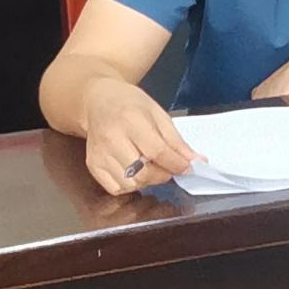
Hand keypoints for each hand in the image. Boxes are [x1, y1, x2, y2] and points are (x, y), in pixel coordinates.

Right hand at [84, 77, 198, 195]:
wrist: (98, 101)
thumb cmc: (130, 104)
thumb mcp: (158, 114)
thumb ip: (176, 141)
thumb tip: (196, 162)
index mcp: (131, 120)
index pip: (157, 151)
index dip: (176, 164)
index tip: (188, 168)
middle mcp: (112, 139)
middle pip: (142, 173)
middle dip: (162, 174)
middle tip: (168, 167)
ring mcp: (99, 154)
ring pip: (130, 184)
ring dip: (147, 181)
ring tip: (149, 166)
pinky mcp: (92, 165)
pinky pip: (116, 188)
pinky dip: (130, 185)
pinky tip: (134, 171)